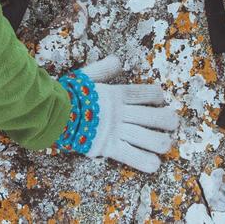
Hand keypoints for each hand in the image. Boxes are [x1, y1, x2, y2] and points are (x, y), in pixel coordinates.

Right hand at [74, 56, 177, 173]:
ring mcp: (116, 131)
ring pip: (149, 138)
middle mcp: (120, 112)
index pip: (145, 93)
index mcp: (116, 94)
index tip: (161, 98)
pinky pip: (132, 156)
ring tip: (166, 144)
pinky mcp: (109, 147)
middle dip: (168, 120)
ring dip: (162, 142)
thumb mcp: (85, 76)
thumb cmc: (68, 94)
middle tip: (172, 122)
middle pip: (153, 116)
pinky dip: (145, 161)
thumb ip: (102, 69)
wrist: (52, 113)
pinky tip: (155, 164)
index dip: (157, 96)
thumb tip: (117, 61)